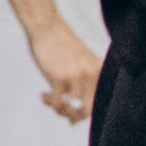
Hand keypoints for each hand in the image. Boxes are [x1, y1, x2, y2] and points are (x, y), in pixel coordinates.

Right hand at [22, 6, 98, 122]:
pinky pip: (57, 102)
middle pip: (88, 110)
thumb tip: (77, 109)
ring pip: (71, 108)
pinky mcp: (59, 77)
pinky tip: (43, 95)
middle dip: (75, 117)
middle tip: (66, 118)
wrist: (47, 27)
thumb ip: (85, 81)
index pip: (101, 101)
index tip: (77, 116)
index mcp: (99, 71)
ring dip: (58, 108)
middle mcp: (91, 75)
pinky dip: (49, 102)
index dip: (89, 113)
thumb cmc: (62, 44)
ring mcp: (76, 76)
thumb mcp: (82, 61)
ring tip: (49, 99)